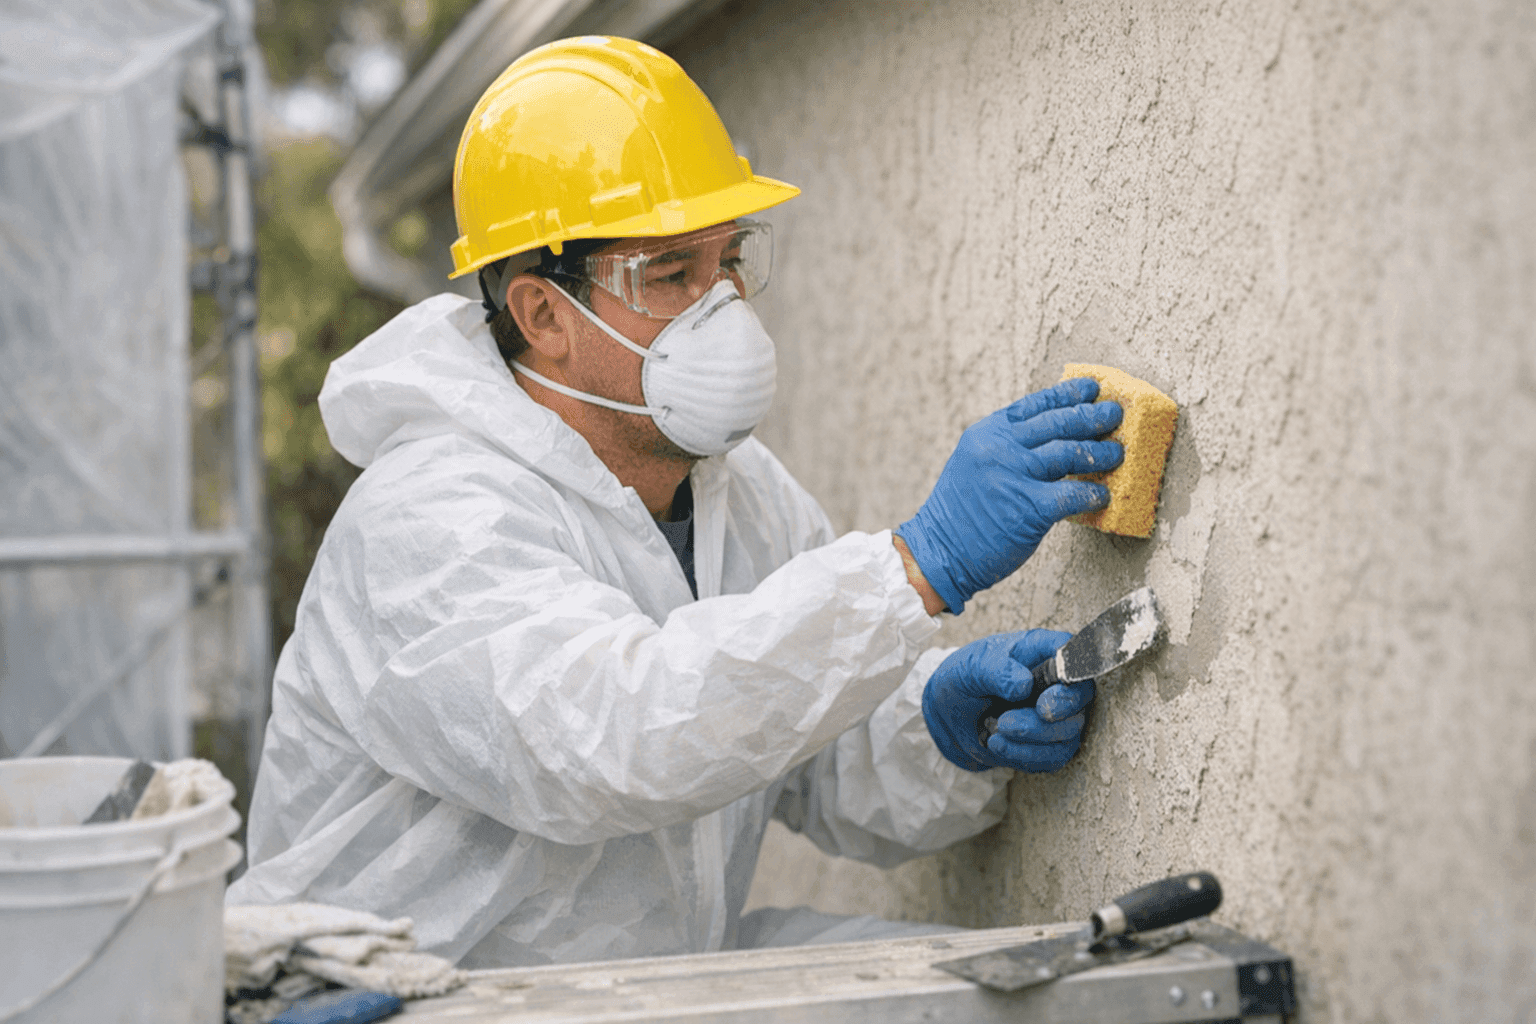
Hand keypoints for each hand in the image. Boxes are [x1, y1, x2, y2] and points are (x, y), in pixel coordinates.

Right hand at [894, 379, 1121, 613]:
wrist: (939, 552)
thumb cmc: (960, 512)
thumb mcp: (974, 464)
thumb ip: (1007, 447)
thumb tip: (1052, 436)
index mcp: (987, 433)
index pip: (1035, 405)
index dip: (1067, 394)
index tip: (1090, 387)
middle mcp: (1000, 448)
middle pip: (1058, 423)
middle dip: (1092, 416)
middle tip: (1115, 412)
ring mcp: (1014, 476)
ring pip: (1069, 453)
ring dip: (1100, 452)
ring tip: (1117, 452)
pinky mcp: (1028, 508)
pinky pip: (1072, 495)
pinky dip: (1092, 494)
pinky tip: (1103, 495)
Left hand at [922, 630, 1095, 772]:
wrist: (948, 715)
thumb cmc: (964, 679)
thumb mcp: (971, 668)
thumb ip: (997, 671)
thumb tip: (1024, 684)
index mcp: (1042, 651)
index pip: (1074, 654)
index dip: (1072, 674)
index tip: (1048, 694)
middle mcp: (1056, 682)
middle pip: (1080, 697)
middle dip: (1056, 712)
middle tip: (1023, 715)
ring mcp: (1057, 715)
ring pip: (1069, 732)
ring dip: (1034, 736)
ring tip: (998, 728)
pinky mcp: (1049, 744)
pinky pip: (1053, 756)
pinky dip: (1026, 755)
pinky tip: (998, 745)